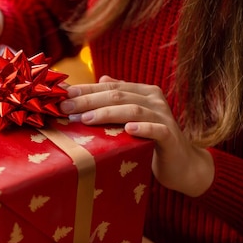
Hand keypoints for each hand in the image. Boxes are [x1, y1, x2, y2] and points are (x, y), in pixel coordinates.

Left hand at [59, 75, 213, 196]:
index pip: (111, 87)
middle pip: (118, 96)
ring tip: (86, 118)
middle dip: (89, 100)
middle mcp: (154, 100)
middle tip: (66, 107)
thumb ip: (118, 100)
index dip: (87, 89)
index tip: (63, 95)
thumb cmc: (149, 141)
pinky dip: (142, 128)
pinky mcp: (171, 137)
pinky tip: (128, 129)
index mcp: (143, 93)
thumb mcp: (131, 118)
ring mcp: (164, 117)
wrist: (179, 164)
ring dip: (107, 113)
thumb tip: (101, 78)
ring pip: (134, 110)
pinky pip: (156, 130)